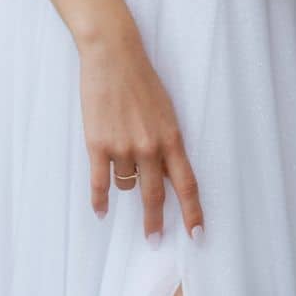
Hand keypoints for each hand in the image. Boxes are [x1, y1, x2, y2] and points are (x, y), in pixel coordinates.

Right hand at [79, 25, 204, 244]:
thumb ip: (166, 143)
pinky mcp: (98, 144)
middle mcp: (150, 147)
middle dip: (155, 221)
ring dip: (124, 184)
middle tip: (154, 239)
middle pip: (155, 195)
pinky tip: (100, 212)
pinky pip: (100, 183)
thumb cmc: (141, 79)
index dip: (193, 212)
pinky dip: (99, 201)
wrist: (113, 56)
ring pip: (125, 184)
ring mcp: (123, 147)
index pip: (187, 184)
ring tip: (118, 167)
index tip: (196, 235)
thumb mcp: (165, 111)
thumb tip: (167, 172)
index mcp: (171, 138)